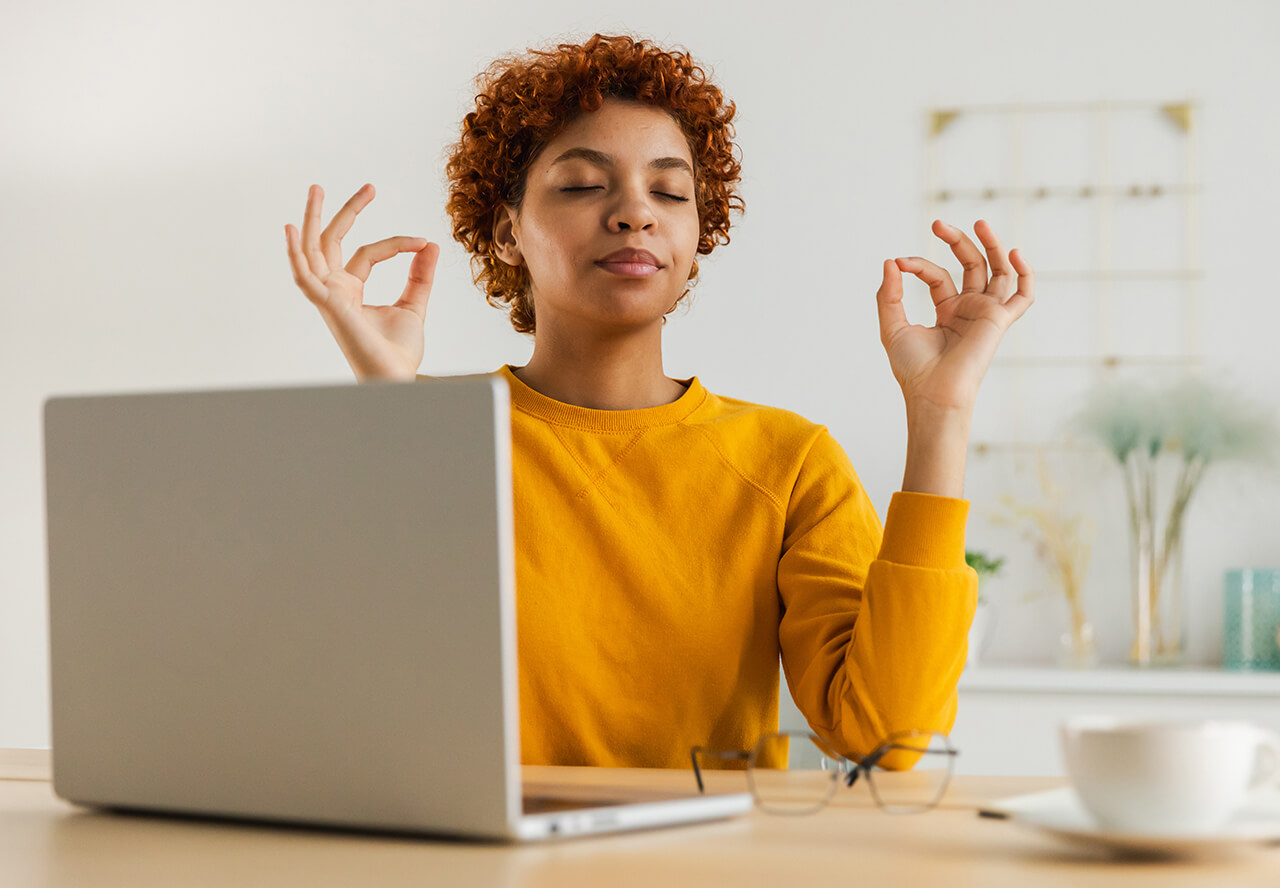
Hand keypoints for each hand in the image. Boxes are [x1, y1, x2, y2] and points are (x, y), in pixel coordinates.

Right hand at [285, 184, 438, 380]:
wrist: (396, 377)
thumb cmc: (399, 352)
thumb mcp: (414, 304)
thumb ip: (420, 275)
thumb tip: (431, 244)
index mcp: (351, 290)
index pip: (368, 253)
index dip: (397, 243)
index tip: (423, 242)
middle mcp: (335, 290)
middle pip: (332, 241)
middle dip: (345, 211)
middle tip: (366, 187)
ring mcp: (327, 297)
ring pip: (314, 250)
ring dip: (313, 219)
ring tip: (317, 189)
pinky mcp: (327, 305)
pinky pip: (305, 276)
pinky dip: (295, 254)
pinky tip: (293, 230)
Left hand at [875, 219, 1033, 413]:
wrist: (931, 392)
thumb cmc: (913, 368)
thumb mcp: (892, 326)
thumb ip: (889, 294)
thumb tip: (890, 261)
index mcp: (947, 312)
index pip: (938, 277)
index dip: (919, 265)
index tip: (899, 263)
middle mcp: (970, 310)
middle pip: (972, 266)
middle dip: (958, 242)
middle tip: (938, 224)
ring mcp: (986, 314)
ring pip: (998, 272)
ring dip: (992, 246)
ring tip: (979, 222)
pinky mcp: (999, 321)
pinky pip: (1023, 297)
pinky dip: (1025, 275)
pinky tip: (1015, 254)